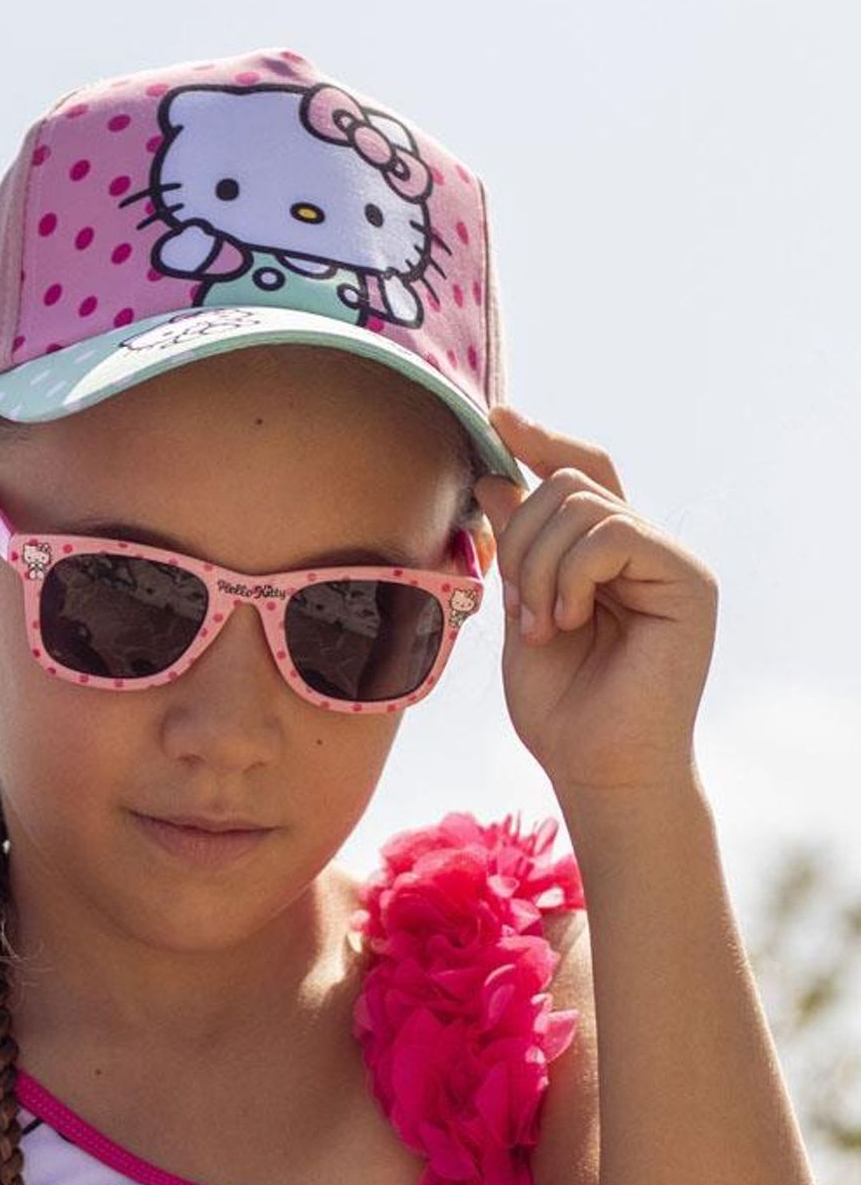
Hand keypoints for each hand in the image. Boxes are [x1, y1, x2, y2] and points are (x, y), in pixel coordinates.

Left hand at [476, 410, 716, 800]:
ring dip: (540, 567)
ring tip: (544, 627)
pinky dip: (572, 575)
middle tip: (519, 609)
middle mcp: (643, 548)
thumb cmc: (560, 707)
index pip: (579, 474)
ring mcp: (668, 560)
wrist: (595, 766)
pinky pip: (612, 534)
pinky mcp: (688, 578)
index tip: (497, 418)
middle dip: (522, 540)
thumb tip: (496, 480)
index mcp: (604, 556)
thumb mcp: (520, 614)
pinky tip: (568, 621)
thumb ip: (517, 551)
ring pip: (583, 506)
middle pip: (569, 485)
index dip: (539, 442)